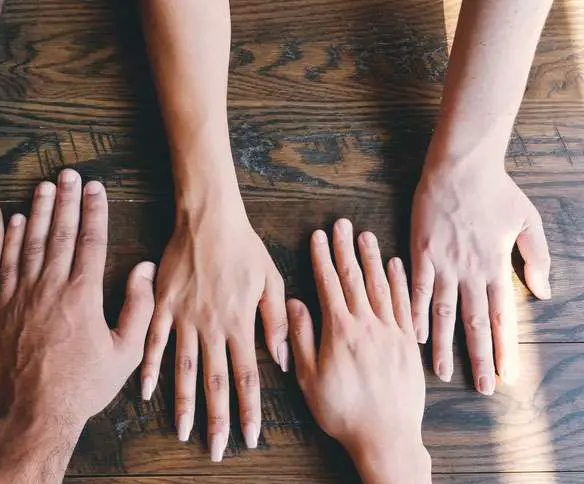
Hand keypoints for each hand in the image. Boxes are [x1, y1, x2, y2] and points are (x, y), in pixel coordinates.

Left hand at [0, 171, 155, 483]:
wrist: (33, 413)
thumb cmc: (82, 386)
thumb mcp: (125, 352)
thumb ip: (137, 307)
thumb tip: (143, 270)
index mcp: (82, 296)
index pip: (90, 241)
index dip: (94, 211)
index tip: (95, 187)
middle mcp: (50, 288)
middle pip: (59, 233)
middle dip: (66, 200)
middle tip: (69, 174)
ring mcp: (21, 296)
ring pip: (30, 243)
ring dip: (38, 211)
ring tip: (44, 186)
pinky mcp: (0, 309)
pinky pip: (5, 265)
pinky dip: (11, 240)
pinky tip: (15, 221)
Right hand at [140, 196, 287, 460]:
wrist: (208, 218)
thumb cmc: (244, 247)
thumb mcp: (271, 280)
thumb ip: (276, 321)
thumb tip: (283, 360)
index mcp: (240, 323)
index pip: (247, 377)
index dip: (249, 410)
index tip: (250, 437)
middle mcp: (212, 327)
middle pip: (215, 382)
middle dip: (218, 419)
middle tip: (217, 450)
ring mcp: (184, 317)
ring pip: (183, 369)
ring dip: (183, 403)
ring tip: (183, 432)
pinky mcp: (163, 305)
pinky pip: (154, 342)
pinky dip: (150, 367)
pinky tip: (145, 391)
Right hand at [288, 219, 429, 483]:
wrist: (386, 437)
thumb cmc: (342, 411)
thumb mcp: (309, 378)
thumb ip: (301, 337)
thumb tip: (293, 303)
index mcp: (340, 331)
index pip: (329, 284)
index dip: (322, 258)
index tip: (319, 236)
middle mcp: (367, 325)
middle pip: (355, 278)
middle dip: (346, 248)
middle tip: (342, 223)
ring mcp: (391, 332)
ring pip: (381, 286)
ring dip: (372, 258)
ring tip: (366, 235)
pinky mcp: (408, 344)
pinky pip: (405, 304)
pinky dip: (400, 282)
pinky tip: (395, 266)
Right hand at [411, 160, 550, 392]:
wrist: (460, 167)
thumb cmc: (496, 191)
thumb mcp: (528, 222)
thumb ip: (536, 258)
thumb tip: (544, 292)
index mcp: (496, 266)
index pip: (502, 316)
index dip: (505, 348)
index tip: (507, 375)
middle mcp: (470, 271)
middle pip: (474, 323)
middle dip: (479, 358)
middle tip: (482, 388)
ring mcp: (443, 264)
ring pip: (444, 313)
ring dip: (443, 345)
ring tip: (441, 373)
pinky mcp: (421, 253)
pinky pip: (417, 289)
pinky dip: (415, 313)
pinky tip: (413, 334)